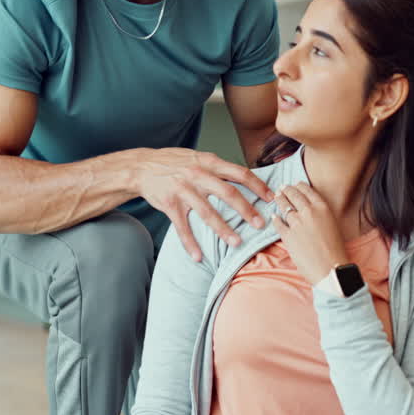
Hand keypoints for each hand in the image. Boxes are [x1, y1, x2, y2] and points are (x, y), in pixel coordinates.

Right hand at [136, 148, 273, 261]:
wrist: (142, 166)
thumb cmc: (173, 162)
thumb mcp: (198, 157)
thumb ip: (218, 167)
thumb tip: (243, 177)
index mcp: (209, 162)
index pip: (239, 173)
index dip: (258, 186)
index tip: (271, 198)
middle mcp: (198, 174)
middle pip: (228, 193)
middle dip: (246, 210)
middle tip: (260, 224)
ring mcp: (183, 190)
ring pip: (207, 212)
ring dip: (223, 229)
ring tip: (236, 243)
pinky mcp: (170, 204)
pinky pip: (182, 227)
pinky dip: (190, 243)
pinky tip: (198, 257)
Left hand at [271, 184, 349, 285]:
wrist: (330, 269)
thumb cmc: (336, 251)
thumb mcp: (333, 226)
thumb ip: (322, 216)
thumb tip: (312, 213)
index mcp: (322, 208)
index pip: (308, 191)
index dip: (299, 186)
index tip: (295, 184)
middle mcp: (309, 212)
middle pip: (294, 196)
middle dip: (287, 190)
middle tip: (282, 187)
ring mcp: (297, 223)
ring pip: (284, 207)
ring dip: (280, 200)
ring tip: (277, 197)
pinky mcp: (288, 236)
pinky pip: (278, 223)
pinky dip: (275, 219)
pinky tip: (273, 216)